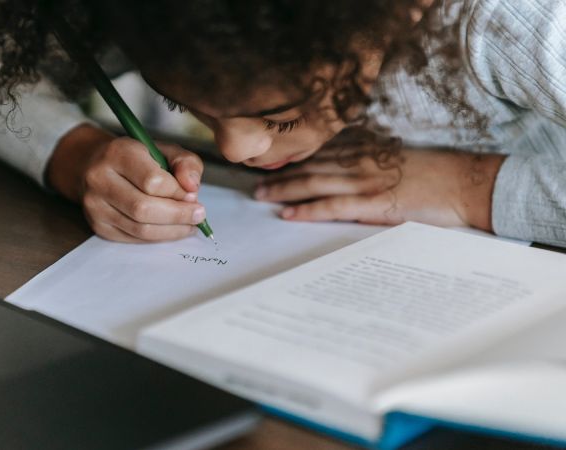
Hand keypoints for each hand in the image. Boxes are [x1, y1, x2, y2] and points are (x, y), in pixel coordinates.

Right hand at [47, 124, 205, 241]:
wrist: (96, 165)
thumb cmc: (137, 158)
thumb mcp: (165, 150)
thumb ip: (185, 164)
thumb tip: (192, 189)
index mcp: (118, 153)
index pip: (152, 181)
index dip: (178, 193)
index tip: (194, 197)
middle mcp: (100, 178)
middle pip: (143, 208)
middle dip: (177, 216)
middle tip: (198, 216)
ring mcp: (95, 204)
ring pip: (139, 228)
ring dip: (171, 231)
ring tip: (189, 226)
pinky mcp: (97, 224)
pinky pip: (133, 238)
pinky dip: (157, 237)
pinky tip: (170, 230)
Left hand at [254, 145, 505, 230]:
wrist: (466, 182)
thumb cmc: (436, 172)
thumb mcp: (398, 156)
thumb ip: (371, 158)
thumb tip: (347, 166)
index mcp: (366, 148)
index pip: (319, 152)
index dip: (292, 159)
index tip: (270, 163)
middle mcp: (360, 161)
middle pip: (309, 166)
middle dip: (279, 175)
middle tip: (255, 183)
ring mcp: (365, 182)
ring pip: (313, 184)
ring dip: (284, 191)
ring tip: (262, 197)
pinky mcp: (373, 204)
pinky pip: (332, 207)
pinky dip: (307, 210)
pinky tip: (288, 215)